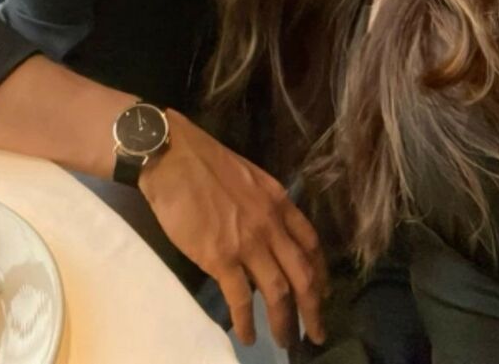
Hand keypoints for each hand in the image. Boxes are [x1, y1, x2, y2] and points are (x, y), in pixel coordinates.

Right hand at [139, 109, 326, 348]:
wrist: (173, 157)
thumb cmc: (205, 163)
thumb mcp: (249, 178)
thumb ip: (264, 206)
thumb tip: (269, 236)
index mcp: (278, 202)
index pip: (311, 243)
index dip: (321, 272)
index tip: (324, 293)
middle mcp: (270, 224)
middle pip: (303, 274)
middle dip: (314, 308)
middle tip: (318, 334)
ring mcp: (247, 242)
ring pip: (278, 292)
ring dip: (285, 322)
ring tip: (286, 342)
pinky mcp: (220, 257)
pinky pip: (241, 299)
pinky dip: (247, 321)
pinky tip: (248, 335)